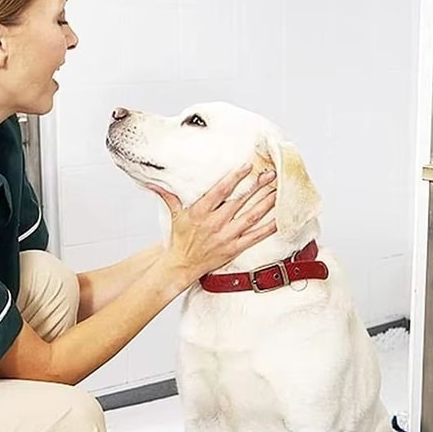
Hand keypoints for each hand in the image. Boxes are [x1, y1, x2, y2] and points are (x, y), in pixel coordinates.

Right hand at [146, 165, 276, 282]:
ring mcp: (225, 236)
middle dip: (257, 186)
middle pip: (240, 201)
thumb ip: (168, 196)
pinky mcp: (233, 249)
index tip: (248, 166)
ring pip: (251, 217)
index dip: (235, 177)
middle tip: (271, 173)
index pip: (220, 191)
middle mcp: (214, 223)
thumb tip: (153, 182)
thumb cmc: (180, 239)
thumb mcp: (174, 215)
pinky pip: (254, 237)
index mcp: (200, 211)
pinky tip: (279, 219)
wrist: (182, 265)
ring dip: (266, 203)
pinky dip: (268, 228)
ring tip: (278, 190)